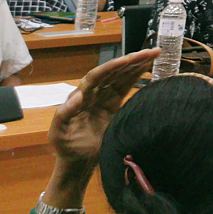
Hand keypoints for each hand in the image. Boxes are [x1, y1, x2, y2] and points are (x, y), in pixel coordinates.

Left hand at [48, 49, 158, 168]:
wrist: (78, 161)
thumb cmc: (66, 147)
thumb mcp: (59, 133)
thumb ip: (64, 114)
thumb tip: (78, 95)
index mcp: (80, 95)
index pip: (97, 76)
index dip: (112, 67)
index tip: (128, 60)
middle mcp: (93, 92)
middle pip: (113, 72)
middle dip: (130, 60)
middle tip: (150, 52)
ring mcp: (104, 97)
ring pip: (121, 76)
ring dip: (137, 64)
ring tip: (154, 54)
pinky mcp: (113, 104)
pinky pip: (126, 86)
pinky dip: (136, 76)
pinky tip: (147, 67)